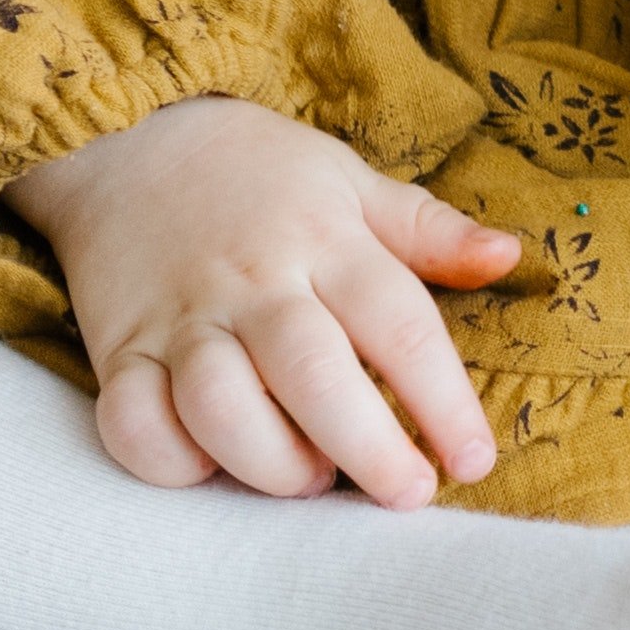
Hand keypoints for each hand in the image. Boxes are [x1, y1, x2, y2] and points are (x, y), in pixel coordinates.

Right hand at [7, 98, 522, 502]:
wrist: (126, 138)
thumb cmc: (258, 173)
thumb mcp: (348, 181)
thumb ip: (426, 229)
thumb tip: (509, 257)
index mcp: (324, 241)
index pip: (397, 325)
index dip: (444, 400)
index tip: (473, 460)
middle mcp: (253, 284)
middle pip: (313, 375)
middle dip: (368, 449)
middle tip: (407, 492)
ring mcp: (181, 319)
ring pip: (221, 410)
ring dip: (272, 463)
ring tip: (311, 479)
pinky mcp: (120, 350)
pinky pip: (133, 423)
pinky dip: (171, 461)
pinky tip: (211, 466)